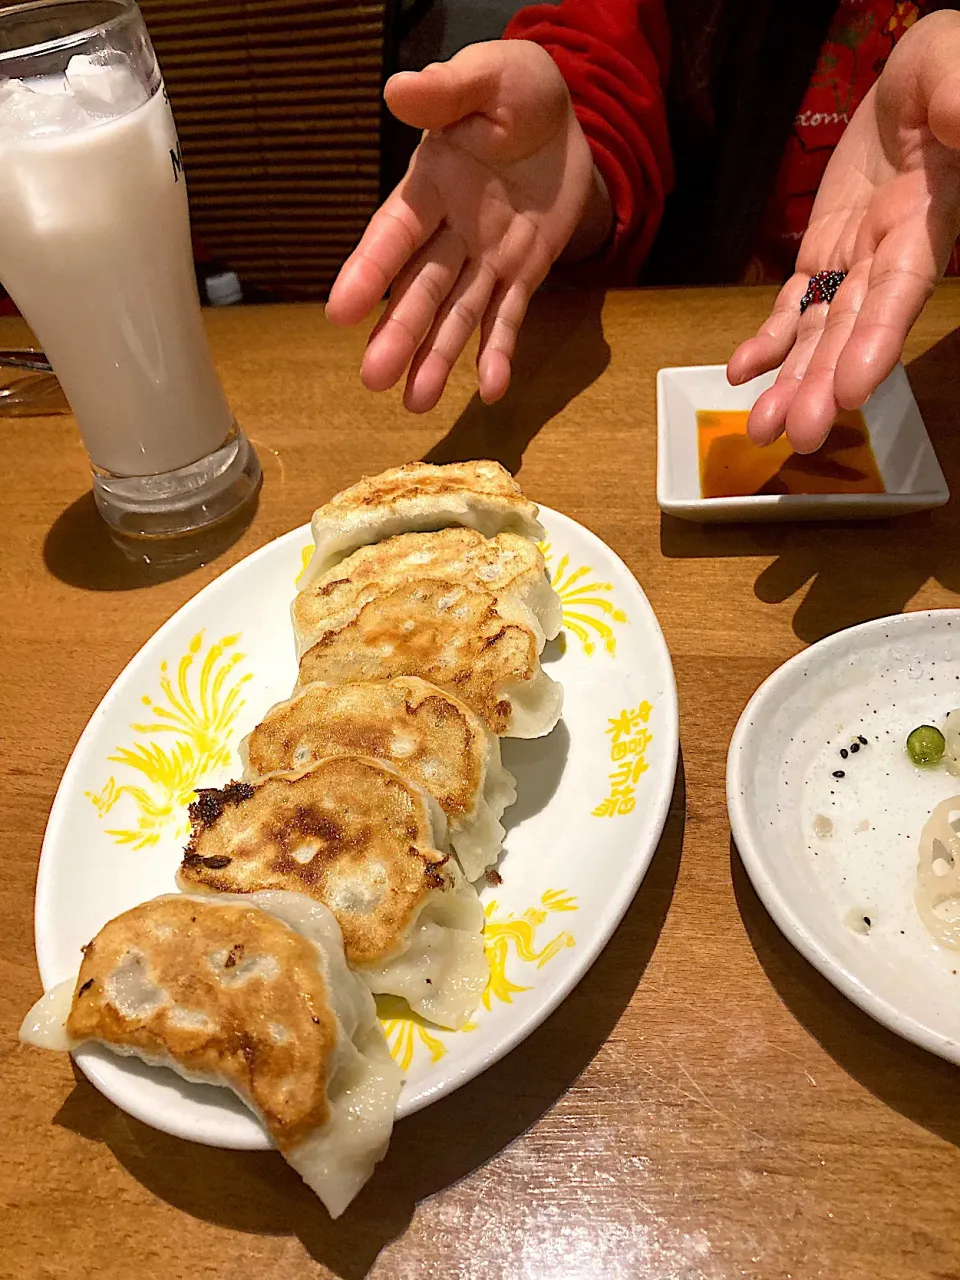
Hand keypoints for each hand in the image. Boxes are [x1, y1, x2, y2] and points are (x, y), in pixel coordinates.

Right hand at [326, 40, 608, 411]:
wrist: (565, 117)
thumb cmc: (516, 89)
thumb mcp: (489, 76)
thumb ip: (449, 91)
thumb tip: (400, 89)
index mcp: (430, 184)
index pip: (395, 234)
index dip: (369, 273)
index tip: (340, 313)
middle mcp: (449, 230)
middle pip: (420, 289)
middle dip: (398, 333)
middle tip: (373, 379)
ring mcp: (484, 258)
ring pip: (457, 314)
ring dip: (436, 358)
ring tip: (413, 404)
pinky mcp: (521, 273)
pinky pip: (509, 318)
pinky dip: (498, 353)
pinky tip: (489, 390)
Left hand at [728, 11, 959, 452]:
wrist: (912, 85)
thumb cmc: (945, 74)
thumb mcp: (956, 78)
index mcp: (926, 225)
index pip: (899, 292)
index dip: (878, 341)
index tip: (856, 389)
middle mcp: (889, 259)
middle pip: (853, 332)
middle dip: (826, 385)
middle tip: (799, 435)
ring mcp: (853, 264)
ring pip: (817, 333)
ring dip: (791, 382)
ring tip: (761, 429)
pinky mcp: (823, 257)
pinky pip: (791, 307)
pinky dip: (765, 341)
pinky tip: (739, 375)